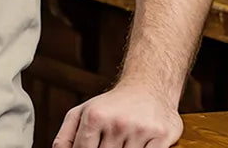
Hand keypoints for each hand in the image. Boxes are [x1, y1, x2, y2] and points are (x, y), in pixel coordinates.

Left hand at [52, 83, 182, 147]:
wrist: (148, 85)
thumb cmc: (112, 104)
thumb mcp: (83, 112)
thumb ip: (66, 136)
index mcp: (94, 116)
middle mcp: (116, 122)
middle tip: (110, 143)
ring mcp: (139, 130)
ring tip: (123, 141)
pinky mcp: (161, 136)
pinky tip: (139, 144)